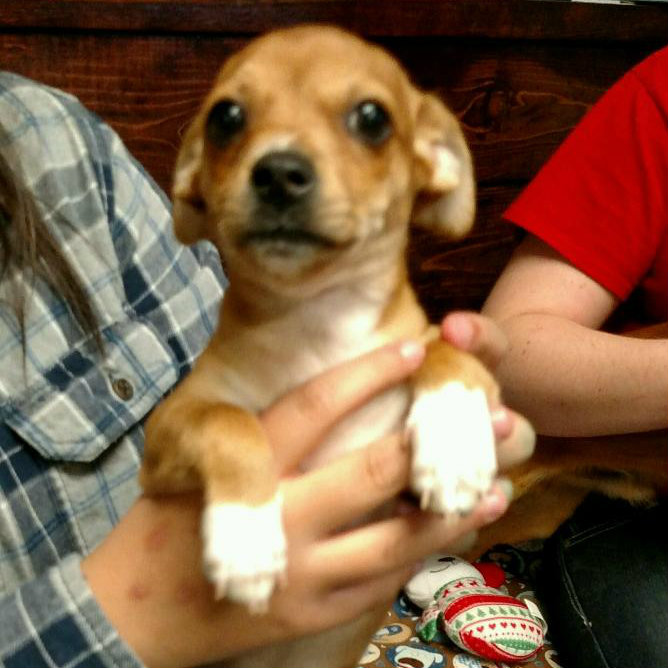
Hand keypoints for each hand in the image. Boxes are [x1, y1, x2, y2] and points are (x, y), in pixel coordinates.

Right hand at [82, 337, 533, 667]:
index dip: (367, 372)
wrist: (138, 611)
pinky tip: (456, 532)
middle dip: (427, 441)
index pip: (313, 407)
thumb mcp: (200, 466)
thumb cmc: (167, 526)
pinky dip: (423, 553)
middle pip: (368, 473)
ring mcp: (304, 574)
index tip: (414, 345)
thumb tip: (335, 399)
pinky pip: (383, 581)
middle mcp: (282, 521)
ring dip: (448, 510)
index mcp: (247, 470)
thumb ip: (265, 436)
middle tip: (487, 415)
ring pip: (393, 540)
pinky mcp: (317, 612)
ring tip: (497, 486)